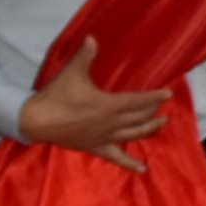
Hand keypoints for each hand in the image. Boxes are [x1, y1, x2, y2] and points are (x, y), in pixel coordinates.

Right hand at [18, 37, 172, 172]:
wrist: (38, 120)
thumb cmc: (57, 95)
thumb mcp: (73, 72)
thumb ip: (85, 55)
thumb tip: (92, 37)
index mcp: (109, 105)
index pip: (138, 101)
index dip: (154, 97)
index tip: (168, 93)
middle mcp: (111, 123)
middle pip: (139, 118)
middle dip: (153, 111)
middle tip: (164, 106)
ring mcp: (104, 138)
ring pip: (132, 135)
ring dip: (148, 130)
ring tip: (161, 124)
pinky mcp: (95, 148)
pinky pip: (115, 158)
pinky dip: (130, 164)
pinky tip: (142, 169)